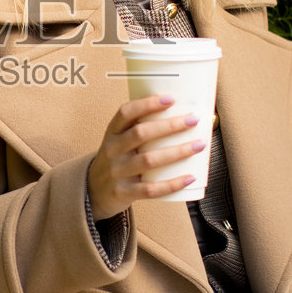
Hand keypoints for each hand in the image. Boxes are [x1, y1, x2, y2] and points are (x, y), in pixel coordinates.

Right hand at [87, 94, 203, 220]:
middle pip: (141, 133)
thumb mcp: (119, 141)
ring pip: (149, 160)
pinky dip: (172, 183)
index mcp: (112, 133)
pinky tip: (190, 177)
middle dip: (169, 125)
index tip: (171, 99)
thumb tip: (181, 116)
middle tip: (193, 120)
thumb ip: (140, 129)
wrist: (92, 192)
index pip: (126, 113)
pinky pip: (151, 189)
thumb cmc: (116, 161)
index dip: (148, 104)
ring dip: (177, 151)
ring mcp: (117, 172)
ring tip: (198, 145)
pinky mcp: (124, 192)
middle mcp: (112, 150)